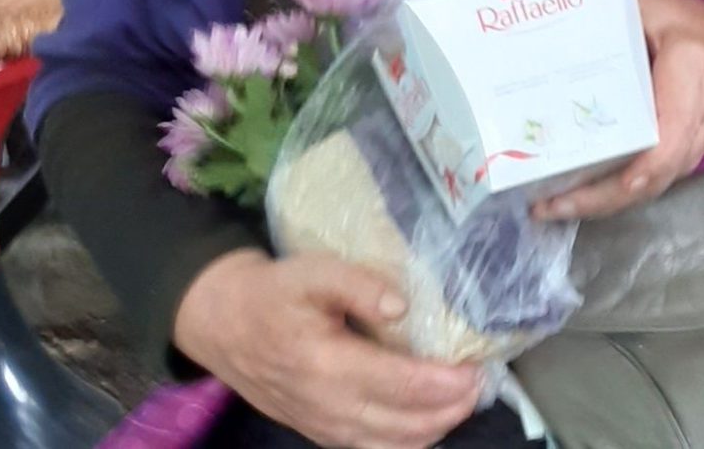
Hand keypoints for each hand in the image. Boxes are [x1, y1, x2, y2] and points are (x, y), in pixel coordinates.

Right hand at [173, 249, 480, 447]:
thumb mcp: (311, 271)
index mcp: (325, 365)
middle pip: (403, 424)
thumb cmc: (274, 293)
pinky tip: (427, 419)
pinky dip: (407, 439)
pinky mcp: (320, 433)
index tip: (475, 369)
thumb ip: (358, 285)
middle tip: (479, 383)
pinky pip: (372, 448)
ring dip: (434, 428)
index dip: (442, 383)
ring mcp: (323, 427)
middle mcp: (327, 406)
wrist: (224, 324)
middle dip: (449, 409)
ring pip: (391, 444)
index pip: (399, 385)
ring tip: (463, 400)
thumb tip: (401, 307)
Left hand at [534, 0, 703, 222]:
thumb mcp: (666, 8)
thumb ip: (622, 6)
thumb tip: (567, 6)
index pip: (673, 131)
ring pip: (648, 187)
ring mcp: (690, 149)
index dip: (648, 161)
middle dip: (600, 196)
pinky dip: (612, 196)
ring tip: (548, 207)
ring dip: (600, 203)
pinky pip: (648, 183)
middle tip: (547, 205)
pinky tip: (574, 197)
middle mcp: (692, 123)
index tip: (615, 178)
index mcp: (690, 77)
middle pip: (652, 173)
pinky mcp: (682, 160)